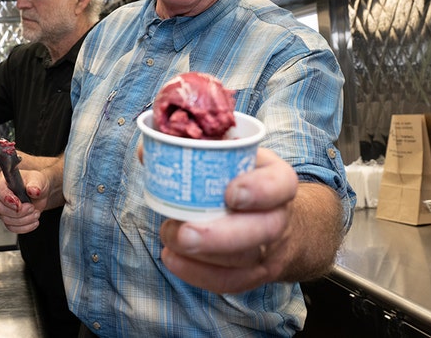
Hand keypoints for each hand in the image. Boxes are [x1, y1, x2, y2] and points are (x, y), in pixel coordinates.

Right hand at [0, 168, 47, 233]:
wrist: (41, 193)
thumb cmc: (36, 183)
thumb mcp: (38, 180)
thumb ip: (35, 184)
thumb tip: (33, 190)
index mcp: (5, 182)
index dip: (8, 200)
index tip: (19, 204)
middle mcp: (2, 196)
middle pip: (1, 209)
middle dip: (19, 212)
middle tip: (31, 208)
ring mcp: (5, 209)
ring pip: (8, 221)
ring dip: (24, 220)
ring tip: (35, 213)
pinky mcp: (10, 219)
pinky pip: (13, 228)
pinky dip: (25, 227)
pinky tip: (33, 221)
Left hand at [158, 147, 298, 292]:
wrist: (275, 215)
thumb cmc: (243, 178)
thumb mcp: (230, 156)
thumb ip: (193, 149)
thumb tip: (148, 153)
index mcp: (277, 179)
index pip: (281, 184)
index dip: (259, 190)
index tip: (230, 193)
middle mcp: (280, 215)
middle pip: (263, 230)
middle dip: (221, 235)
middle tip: (185, 232)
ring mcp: (271, 248)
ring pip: (245, 260)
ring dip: (202, 255)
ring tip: (169, 237)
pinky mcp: (256, 273)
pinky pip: (232, 282)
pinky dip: (199, 275)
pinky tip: (173, 259)